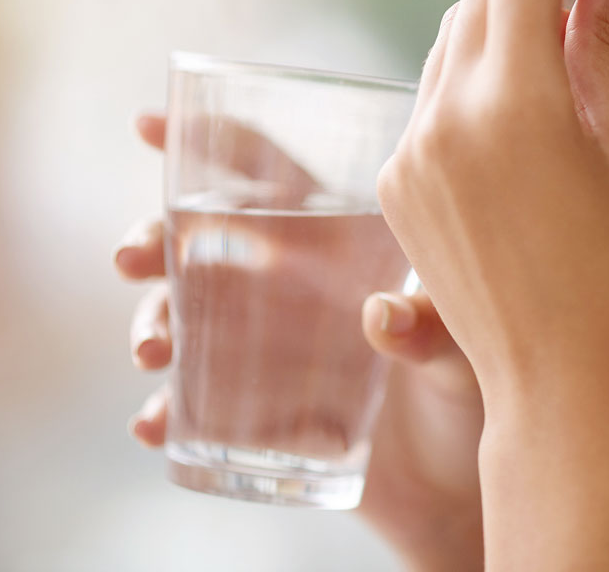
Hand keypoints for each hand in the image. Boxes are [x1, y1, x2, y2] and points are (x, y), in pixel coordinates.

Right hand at [117, 114, 484, 571]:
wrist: (462, 480)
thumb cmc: (476, 386)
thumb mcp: (467, 349)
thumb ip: (435, 328)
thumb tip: (380, 318)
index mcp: (339, 244)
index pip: (270, 176)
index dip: (210, 144)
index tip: (150, 126)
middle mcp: (293, 288)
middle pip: (203, 242)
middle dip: (153, 238)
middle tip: (132, 256)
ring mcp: (267, 349)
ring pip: (183, 317)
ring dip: (152, 322)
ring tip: (152, 349)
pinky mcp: (255, 413)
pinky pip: (192, 405)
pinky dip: (163, 411)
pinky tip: (155, 424)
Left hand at [377, 0, 608, 570]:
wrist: (564, 389)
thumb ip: (606, 41)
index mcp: (514, 103)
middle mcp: (444, 117)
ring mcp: (410, 151)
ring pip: (453, 37)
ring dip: (508, 20)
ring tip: (568, 50)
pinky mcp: (397, 184)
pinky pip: (433, 94)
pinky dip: (478, 76)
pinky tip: (526, 112)